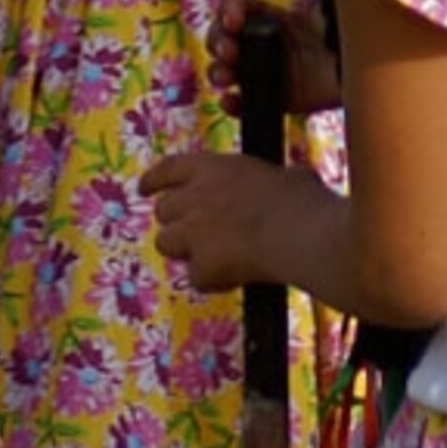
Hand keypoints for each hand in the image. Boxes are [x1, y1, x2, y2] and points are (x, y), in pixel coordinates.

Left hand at [140, 150, 325, 294]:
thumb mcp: (287, 176)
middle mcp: (194, 196)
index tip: (144, 188)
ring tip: (213, 257)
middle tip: (195, 233)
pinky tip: (235, 278)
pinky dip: (212, 280)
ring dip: (185, 251)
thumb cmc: (302, 201)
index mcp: (212, 168)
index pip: (169, 168)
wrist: (301, 235)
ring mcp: (193, 232)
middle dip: (176, 222)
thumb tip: (293, 183)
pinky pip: (197, 277)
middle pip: (163, 211)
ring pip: (166, 244)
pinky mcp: (200, 265)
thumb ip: (271, 181)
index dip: (154, 179)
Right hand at [208, 0, 342, 117]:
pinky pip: (242, 103)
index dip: (227, 7)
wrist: (367, 74)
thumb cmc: (347, 36)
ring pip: (224, 69)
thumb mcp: (330, 9)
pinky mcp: (273, 99)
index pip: (235, 1)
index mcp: (270, 13)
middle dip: (217, 42)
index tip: (233, 20)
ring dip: (218, 72)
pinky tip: (231, 102)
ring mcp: (265, 70)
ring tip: (227, 78)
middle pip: (221, 36)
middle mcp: (261, 40)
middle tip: (230, 52)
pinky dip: (231, 104)